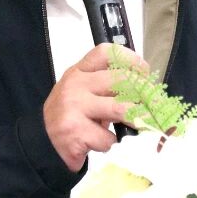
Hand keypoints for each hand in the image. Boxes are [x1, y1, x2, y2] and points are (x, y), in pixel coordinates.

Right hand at [43, 44, 144, 170]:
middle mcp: (75, 85)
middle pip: (120, 80)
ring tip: (144, 126)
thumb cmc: (70, 117)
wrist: (41, 143)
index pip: (106, 53)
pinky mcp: (74, 131)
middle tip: (155, 106)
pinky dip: (112, 143)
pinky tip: (105, 144)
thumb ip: (106, 87)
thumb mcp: (83, 93)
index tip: (144, 72)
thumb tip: (147, 92)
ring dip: (138, 119)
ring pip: (120, 108)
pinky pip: (107, 137)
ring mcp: (73, 107)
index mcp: (79, 72)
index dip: (130, 59)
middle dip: (144, 94)